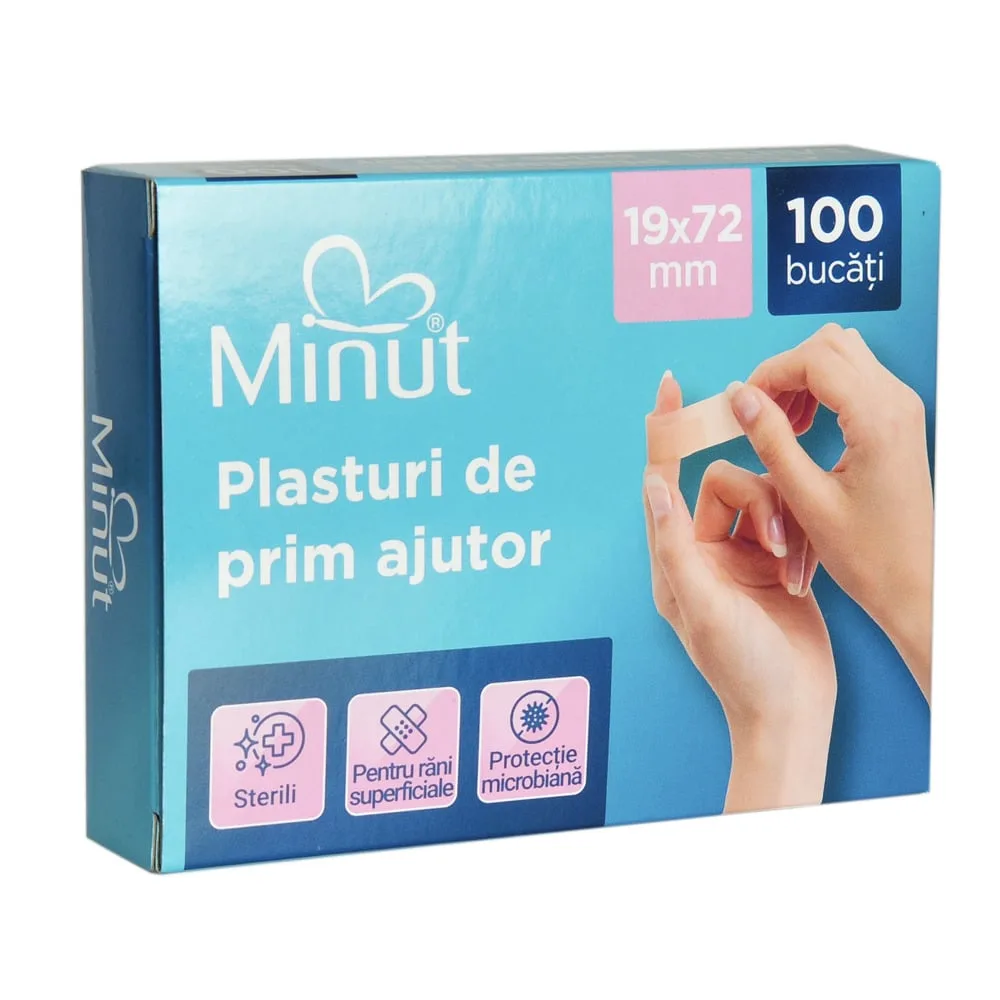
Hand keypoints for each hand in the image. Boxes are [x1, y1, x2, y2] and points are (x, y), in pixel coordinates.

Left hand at [644, 373, 835, 811]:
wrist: (794, 710)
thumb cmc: (742, 668)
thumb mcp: (702, 606)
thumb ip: (675, 544)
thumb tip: (652, 484)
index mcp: (673, 559)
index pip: (662, 481)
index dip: (664, 433)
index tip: (668, 387)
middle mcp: (702, 552)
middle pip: (724, 484)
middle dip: (756, 504)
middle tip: (776, 547)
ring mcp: (740, 556)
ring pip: (761, 497)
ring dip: (782, 523)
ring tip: (792, 570)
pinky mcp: (774, 561)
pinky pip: (787, 518)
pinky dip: (798, 536)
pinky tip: (803, 576)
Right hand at [727, 323, 932, 700]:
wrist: (916, 584)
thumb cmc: (866, 554)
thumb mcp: (805, 499)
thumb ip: (770, 440)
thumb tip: (738, 395)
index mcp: (877, 419)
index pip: (813, 359)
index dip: (768, 374)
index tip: (741, 406)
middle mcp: (897, 402)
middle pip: (829, 344)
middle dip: (785, 370)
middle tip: (759, 412)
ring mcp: (903, 408)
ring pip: (842, 354)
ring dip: (803, 376)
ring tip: (779, 422)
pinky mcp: (899, 419)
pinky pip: (855, 378)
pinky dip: (820, 389)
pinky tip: (801, 427)